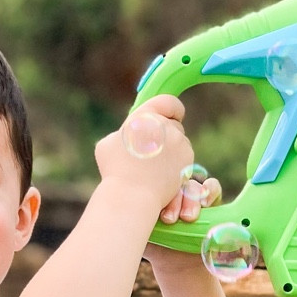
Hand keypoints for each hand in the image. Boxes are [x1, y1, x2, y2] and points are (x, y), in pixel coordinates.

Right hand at [94, 95, 192, 213]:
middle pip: (173, 125)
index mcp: (145, 117)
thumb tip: (130, 132)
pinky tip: (163, 175)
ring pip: (179, 143)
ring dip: (171, 151)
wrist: (133, 195)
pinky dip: (177, 165)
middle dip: (166, 136)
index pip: (167, 101)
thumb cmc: (116, 171)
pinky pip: (184, 158)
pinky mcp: (188, 160)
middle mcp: (165, 125)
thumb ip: (124, 132)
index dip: (172, 109)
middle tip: (152, 152)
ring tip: (154, 168)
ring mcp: (179, 143)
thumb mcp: (109, 144)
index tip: (172, 115)